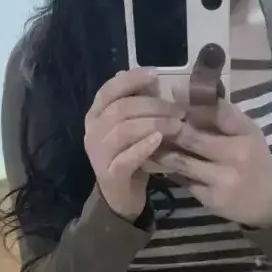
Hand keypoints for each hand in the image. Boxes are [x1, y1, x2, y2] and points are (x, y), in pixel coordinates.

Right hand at [84, 69, 184, 219]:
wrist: (121, 197)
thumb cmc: (130, 157)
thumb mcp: (134, 128)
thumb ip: (139, 106)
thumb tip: (153, 80)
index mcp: (96, 115)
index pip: (109, 89)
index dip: (131, 79)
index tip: (155, 74)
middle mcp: (93, 131)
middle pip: (121, 108)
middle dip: (152, 106)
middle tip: (178, 110)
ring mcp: (98, 154)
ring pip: (123, 130)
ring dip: (153, 124)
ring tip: (176, 125)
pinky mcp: (110, 175)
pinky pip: (125, 158)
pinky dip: (143, 147)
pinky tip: (158, 141)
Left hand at [154, 99, 271, 227]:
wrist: (268, 202)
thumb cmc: (253, 160)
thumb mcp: (246, 133)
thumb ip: (221, 116)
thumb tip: (184, 95)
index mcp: (246, 132)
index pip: (217, 110)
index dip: (192, 99)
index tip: (173, 90)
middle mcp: (237, 154)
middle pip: (192, 136)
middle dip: (169, 127)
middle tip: (150, 119)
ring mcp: (224, 179)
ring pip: (181, 160)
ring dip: (161, 149)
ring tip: (146, 139)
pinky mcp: (212, 198)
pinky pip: (183, 179)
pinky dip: (169, 169)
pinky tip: (157, 162)